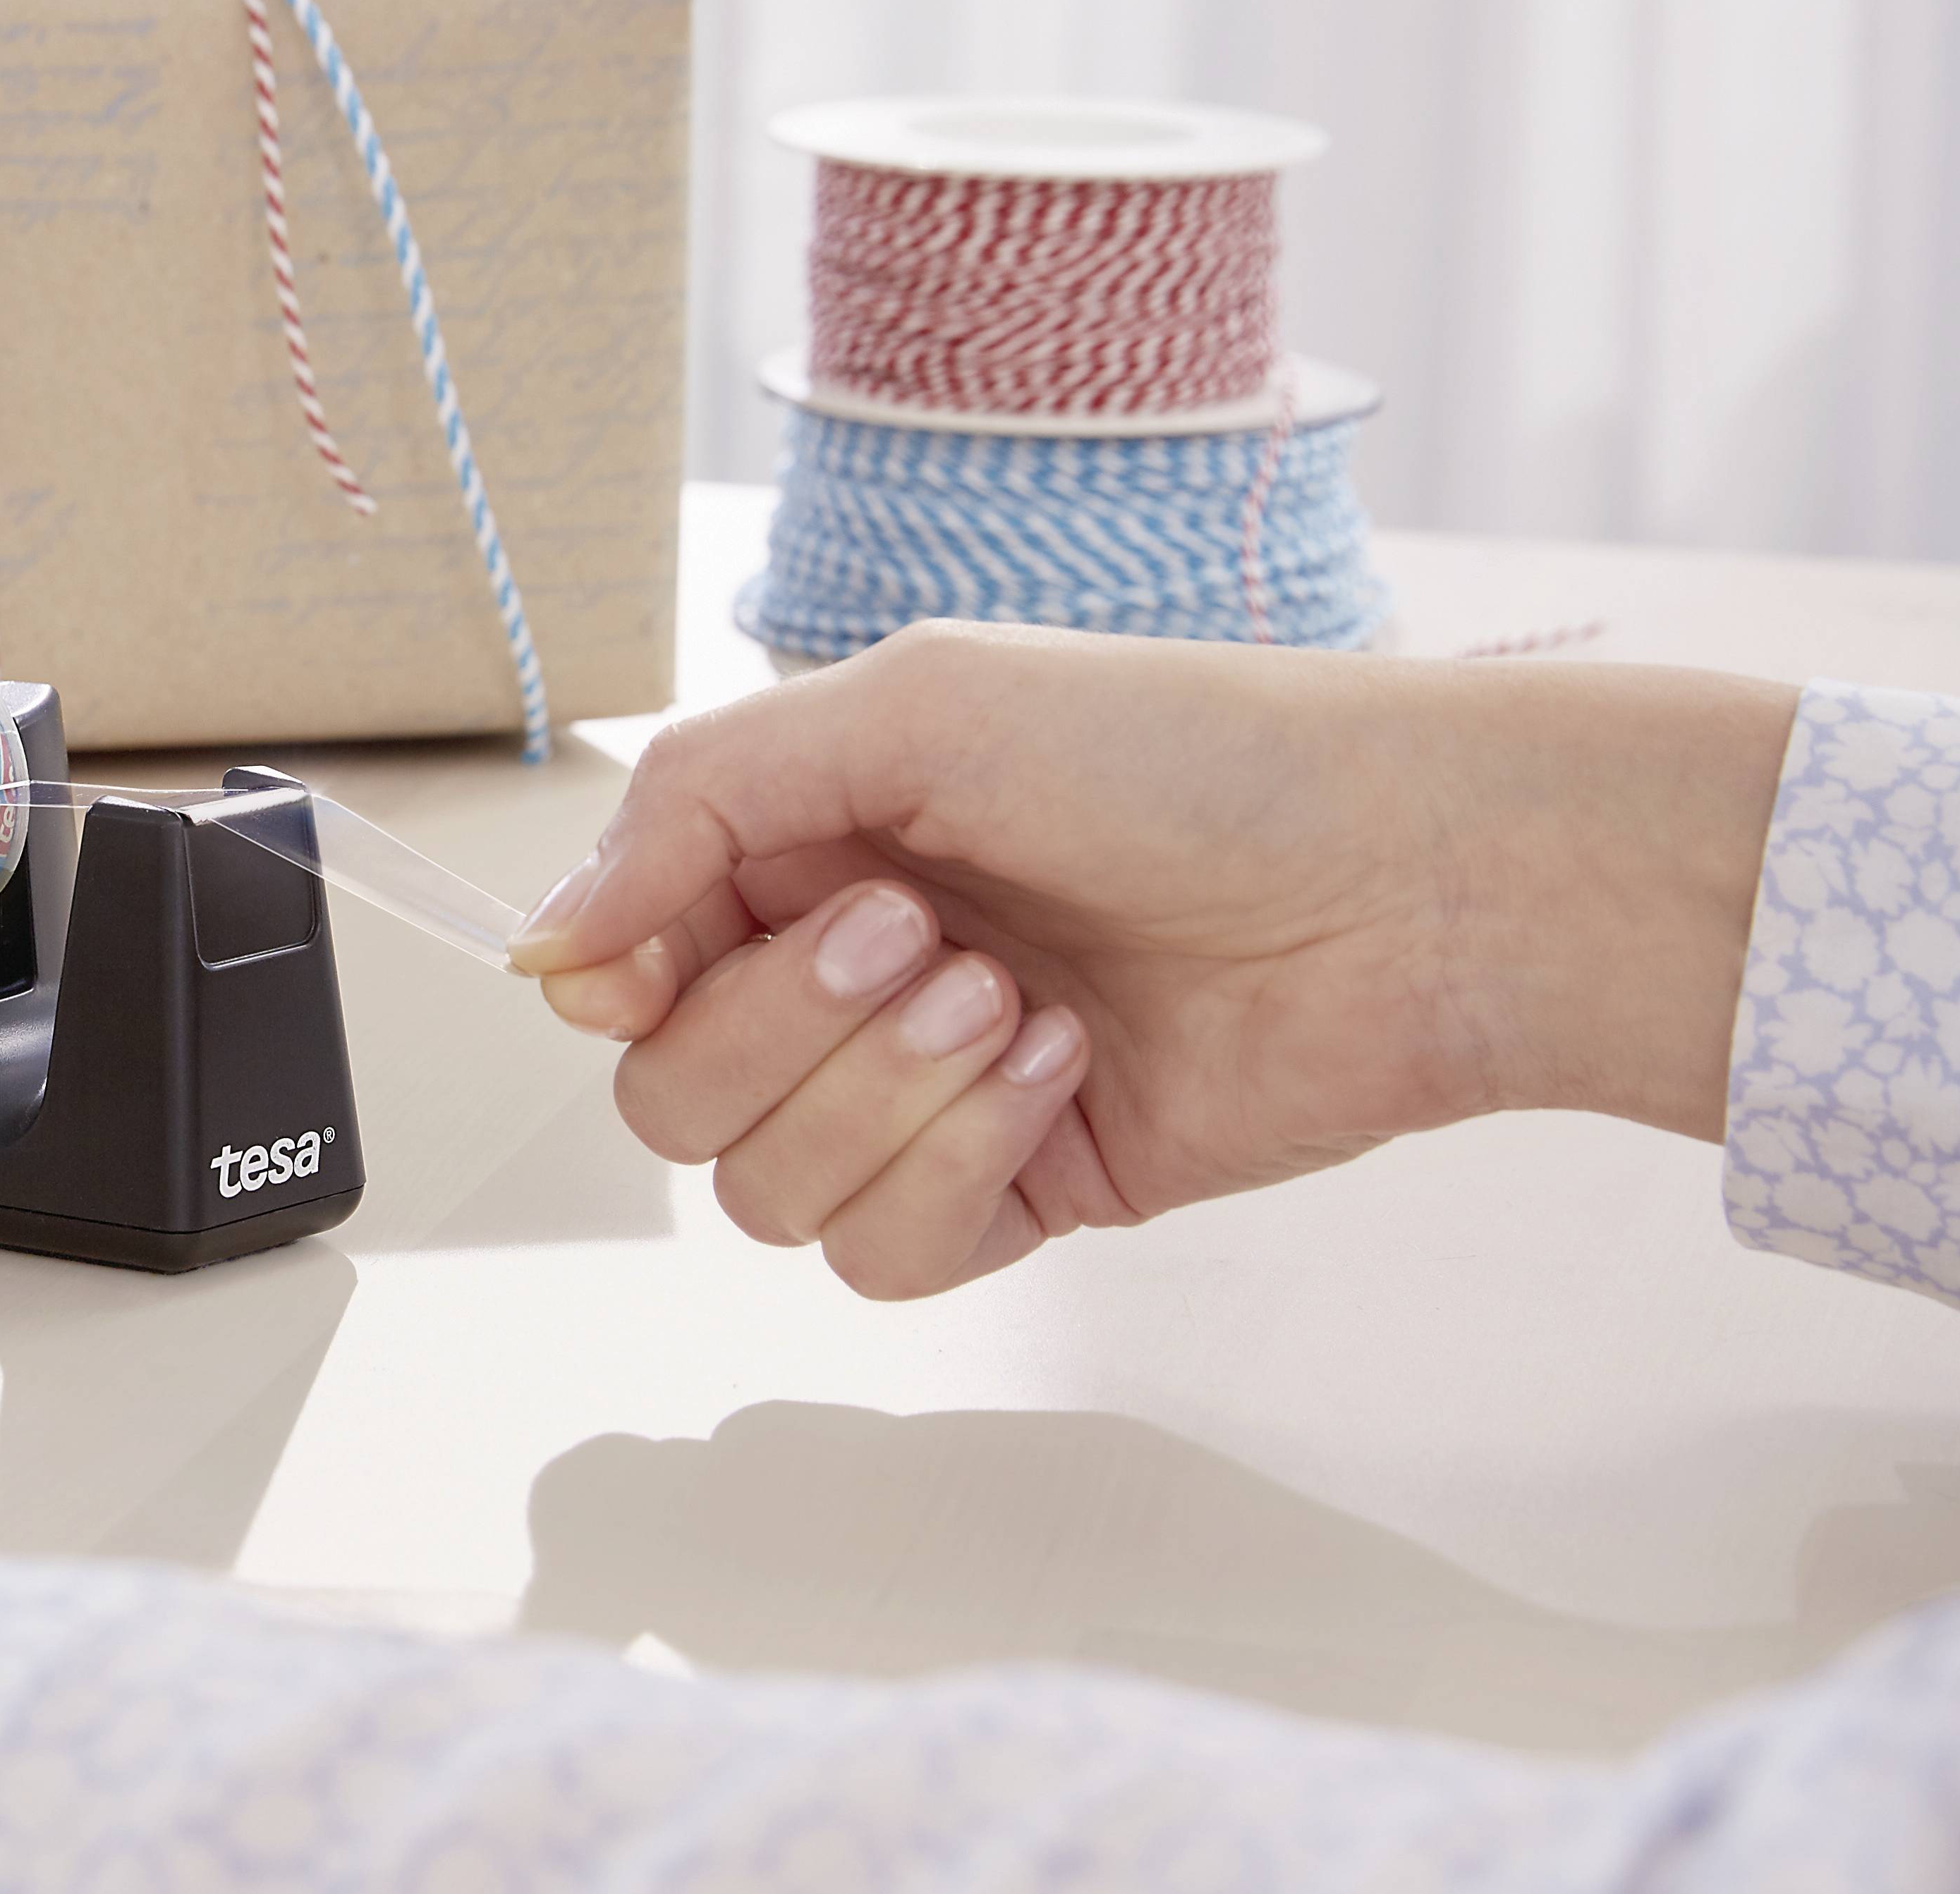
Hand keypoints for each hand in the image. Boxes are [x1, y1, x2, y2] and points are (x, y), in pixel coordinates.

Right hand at [510, 623, 1791, 1297]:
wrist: (1408, 880)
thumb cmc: (1194, 755)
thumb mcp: (916, 703)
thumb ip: (697, 802)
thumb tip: (551, 936)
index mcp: (801, 847)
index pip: (614, 967)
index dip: (614, 980)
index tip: (652, 963)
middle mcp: (842, 977)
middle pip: (666, 1097)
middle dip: (781, 1028)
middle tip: (924, 936)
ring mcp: (920, 1098)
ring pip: (761, 1194)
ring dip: (881, 1098)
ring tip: (1015, 1001)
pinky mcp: (1011, 1194)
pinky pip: (880, 1256)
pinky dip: (955, 1169)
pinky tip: (1061, 1075)